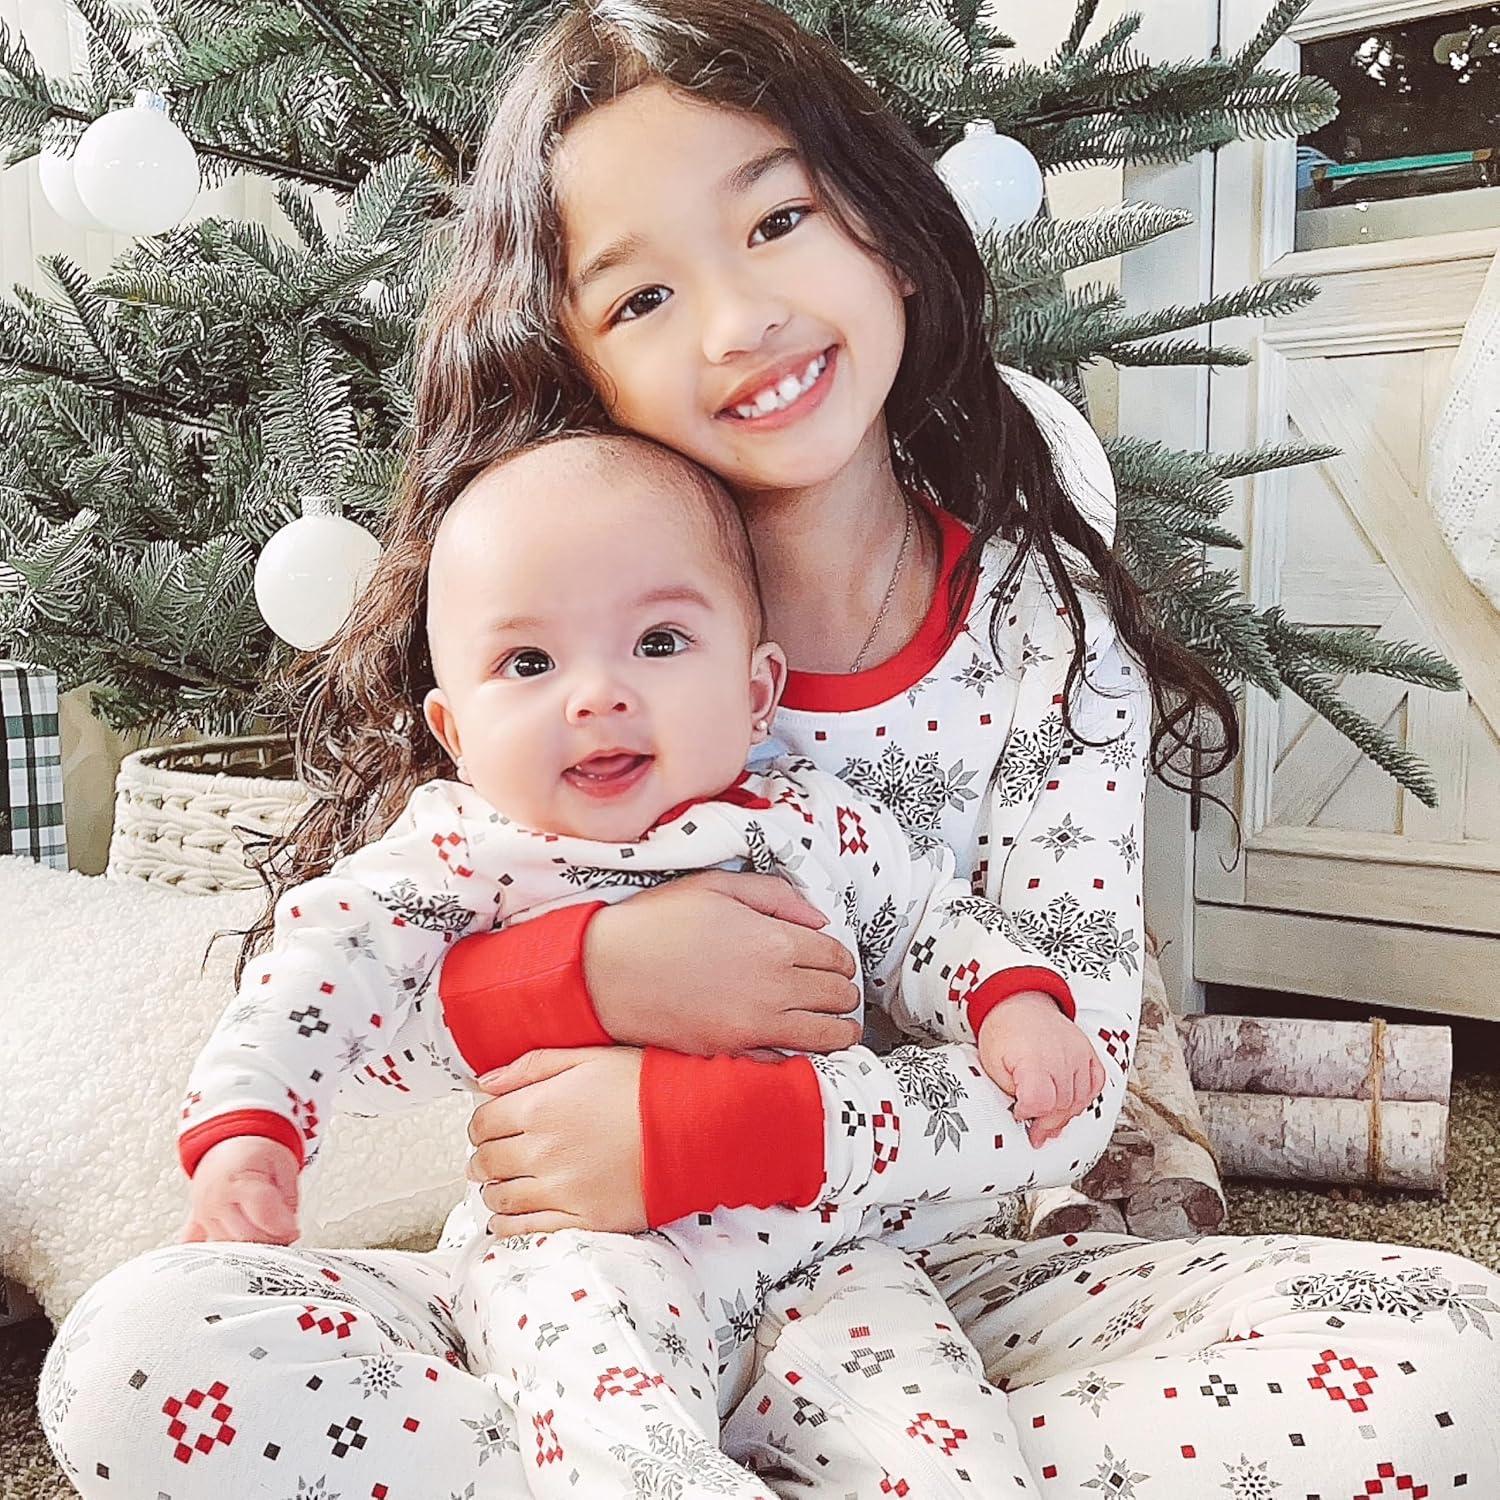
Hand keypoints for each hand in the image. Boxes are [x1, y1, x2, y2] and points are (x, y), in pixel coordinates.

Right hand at [179, 1136, 300, 1244]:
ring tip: (267, 1238)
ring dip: (249, 1249)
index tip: (295, 1230)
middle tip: (285, 1236)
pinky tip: (227, 1261)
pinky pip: (197, 1246)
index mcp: (238, 1182)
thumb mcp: (283, 1165)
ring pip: (227, 1247)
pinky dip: (213, 1255)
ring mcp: (203, 1214)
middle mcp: (216, 1200)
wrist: (230, 1140)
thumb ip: (288, 1198)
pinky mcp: (196, 1222)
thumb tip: (289, 1228)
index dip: (283, 1227)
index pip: (263, 1215)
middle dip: (270, 1241)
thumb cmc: (257, 1151)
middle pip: (245, 1236)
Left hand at [467, 1048, 646, 1235]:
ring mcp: (561, 1191)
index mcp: (540, 1108)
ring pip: (501, 1199)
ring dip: (493, 1192)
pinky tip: (507, 1219)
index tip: (488, 1127)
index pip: (483, 1122)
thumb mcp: (590, 1058)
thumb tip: (487, 1081)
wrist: (694, 1127)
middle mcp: (542, 1152)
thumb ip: (533, 1066)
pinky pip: (528, 1229)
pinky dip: (508, 1226)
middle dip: (482, 1159)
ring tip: (500, 1185)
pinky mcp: (582, 1220)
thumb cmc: (647, 1088)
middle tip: (488, 1158)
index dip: (480, 1124)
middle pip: (487, 1162)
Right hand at [585, 871, 861, 1055]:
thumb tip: (819, 918)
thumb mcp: (717, 886)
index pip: (838, 956)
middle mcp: (775, 986)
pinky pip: (788, 1061)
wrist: (604, 971)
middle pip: (839, 996)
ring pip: (827, 1036)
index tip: (835, 961)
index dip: (842, 958)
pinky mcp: (733, 1051)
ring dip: (838, 1029)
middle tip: (837, 991)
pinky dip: (800, 1055)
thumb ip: (776, 896)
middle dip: (844, 992)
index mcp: (775, 941)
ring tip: (836, 1025)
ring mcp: (756, 1025)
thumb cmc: (656, 922)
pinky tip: (795, 1044)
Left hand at [978, 993, 1105, 1147]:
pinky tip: (1069, 1103)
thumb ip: (1010, 1092)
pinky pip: (1096, 1084)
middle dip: (1046, 1122)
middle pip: (1062, 1105)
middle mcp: (1061, 1055)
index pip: (1040, 1102)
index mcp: (1033, 1058)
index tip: (1020, 1113)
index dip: (1029, 1114)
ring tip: (1049, 1119)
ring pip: (1080, 1099)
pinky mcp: (1088, 1051)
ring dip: (1065, 1115)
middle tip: (1035, 1129)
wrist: (1018, 1002)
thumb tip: (1026, 1116)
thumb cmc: (1004, 1030)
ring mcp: (1078, 1053)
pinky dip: (1084, 1098)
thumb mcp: (992, 1064)